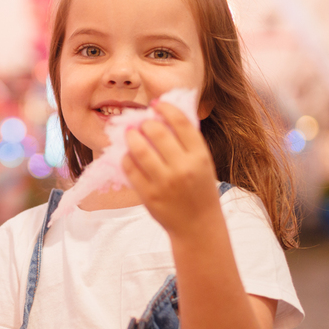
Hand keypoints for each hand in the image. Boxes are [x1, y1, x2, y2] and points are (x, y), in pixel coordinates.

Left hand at [122, 101, 219, 234]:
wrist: (197, 224)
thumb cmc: (199, 189)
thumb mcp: (202, 162)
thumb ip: (187, 141)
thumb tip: (162, 114)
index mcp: (200, 156)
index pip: (181, 122)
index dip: (166, 108)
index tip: (157, 104)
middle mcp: (183, 167)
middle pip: (156, 131)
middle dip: (146, 122)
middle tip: (143, 123)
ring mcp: (164, 182)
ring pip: (139, 148)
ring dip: (131, 136)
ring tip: (131, 134)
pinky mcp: (148, 194)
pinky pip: (130, 167)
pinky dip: (126, 157)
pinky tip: (129, 154)